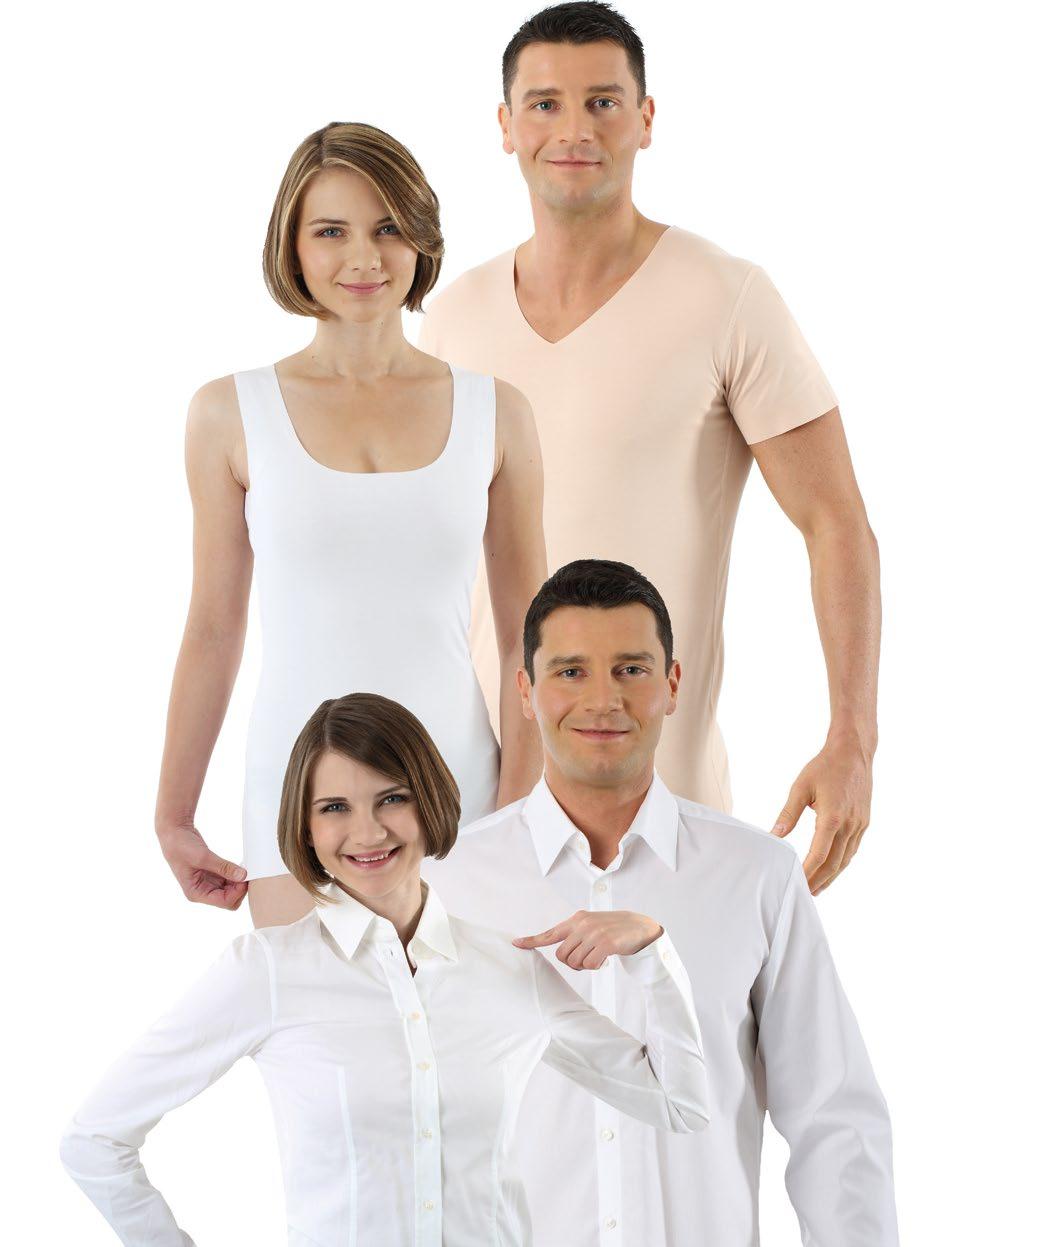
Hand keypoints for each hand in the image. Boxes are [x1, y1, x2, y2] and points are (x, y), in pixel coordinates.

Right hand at [157, 821, 248, 909]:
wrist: (174, 832)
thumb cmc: (181, 846)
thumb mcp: (203, 857)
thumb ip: (224, 867)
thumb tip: (243, 876)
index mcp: (196, 893)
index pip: (224, 902)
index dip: (238, 892)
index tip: (245, 877)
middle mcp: (202, 891)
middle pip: (229, 899)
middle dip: (240, 889)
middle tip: (248, 872)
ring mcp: (207, 883)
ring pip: (231, 890)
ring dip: (239, 881)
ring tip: (245, 868)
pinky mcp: (212, 874)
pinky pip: (228, 879)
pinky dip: (236, 874)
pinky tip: (240, 866)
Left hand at [513, 910, 662, 969]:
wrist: (639, 926)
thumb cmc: (612, 929)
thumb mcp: (591, 926)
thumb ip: (574, 935)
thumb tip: (561, 954)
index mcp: (576, 919)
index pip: (549, 933)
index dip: (532, 940)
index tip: (515, 943)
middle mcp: (582, 924)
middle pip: (562, 957)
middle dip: (573, 963)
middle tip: (587, 958)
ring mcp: (594, 933)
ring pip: (576, 963)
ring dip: (586, 966)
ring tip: (598, 956)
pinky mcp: (606, 943)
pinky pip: (591, 966)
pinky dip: (597, 967)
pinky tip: (606, 959)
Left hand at [771, 733, 873, 894]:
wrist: (854, 752)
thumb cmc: (825, 766)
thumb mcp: (800, 787)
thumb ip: (788, 814)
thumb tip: (774, 836)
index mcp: (832, 817)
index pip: (819, 854)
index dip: (808, 873)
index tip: (797, 883)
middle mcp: (849, 825)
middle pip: (834, 863)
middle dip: (819, 881)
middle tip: (805, 894)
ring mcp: (860, 825)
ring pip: (846, 859)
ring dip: (832, 876)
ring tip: (817, 888)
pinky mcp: (864, 822)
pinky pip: (853, 849)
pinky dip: (842, 862)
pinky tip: (832, 868)